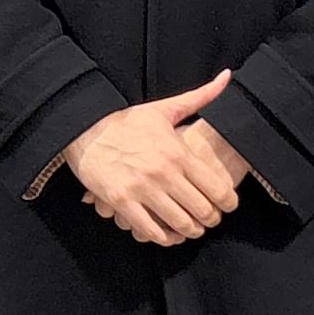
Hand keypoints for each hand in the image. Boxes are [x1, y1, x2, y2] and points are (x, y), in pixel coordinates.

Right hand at [63, 69, 244, 245]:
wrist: (85, 129)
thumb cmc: (126, 121)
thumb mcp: (165, 108)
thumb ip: (201, 96)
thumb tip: (228, 77)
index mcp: (178, 153)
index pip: (217, 189)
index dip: (228, 203)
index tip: (226, 205)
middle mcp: (163, 173)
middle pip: (203, 211)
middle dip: (210, 220)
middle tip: (209, 219)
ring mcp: (142, 189)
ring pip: (180, 224)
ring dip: (189, 231)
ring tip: (190, 228)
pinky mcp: (121, 201)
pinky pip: (150, 230)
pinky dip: (163, 237)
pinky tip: (166, 233)